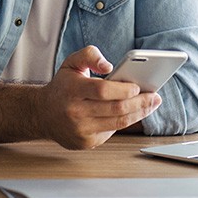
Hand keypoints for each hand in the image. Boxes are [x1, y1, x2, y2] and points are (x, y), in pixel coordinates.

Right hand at [39, 45, 160, 149]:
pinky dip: (126, 122)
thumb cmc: (62, 86)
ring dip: (139, 114)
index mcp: (72, 90)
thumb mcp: (71, 63)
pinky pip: (112, 132)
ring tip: (151, 104)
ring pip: (118, 123)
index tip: (138, 86)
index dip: (123, 89)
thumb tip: (108, 65)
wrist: (43, 114)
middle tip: (155, 96)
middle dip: (140, 103)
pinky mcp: (86, 142)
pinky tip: (135, 113)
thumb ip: (90, 55)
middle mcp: (75, 112)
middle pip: (116, 109)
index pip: (103, 90)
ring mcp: (81, 130)